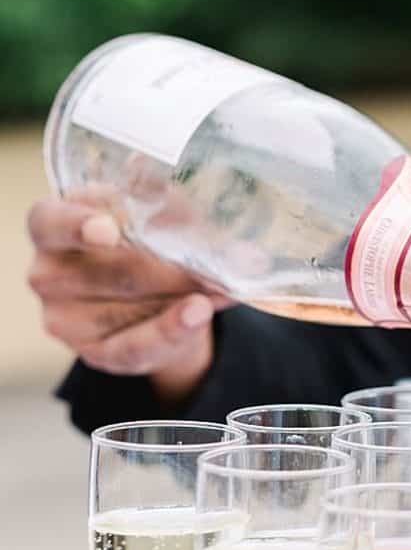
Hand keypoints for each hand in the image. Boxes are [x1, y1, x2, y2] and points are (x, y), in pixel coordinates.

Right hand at [26, 188, 230, 404]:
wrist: (160, 299)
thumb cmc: (147, 243)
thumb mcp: (154, 213)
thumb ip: (165, 202)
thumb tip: (193, 197)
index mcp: (50, 224)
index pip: (50, 221)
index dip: (78, 225)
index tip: (108, 230)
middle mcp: (47, 272)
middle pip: (113, 269)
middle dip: (171, 266)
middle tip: (217, 262)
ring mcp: (63, 317)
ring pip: (130, 305)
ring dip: (183, 294)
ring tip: (223, 284)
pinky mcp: (93, 352)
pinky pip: (135, 346)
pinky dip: (173, 329)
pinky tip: (198, 313)